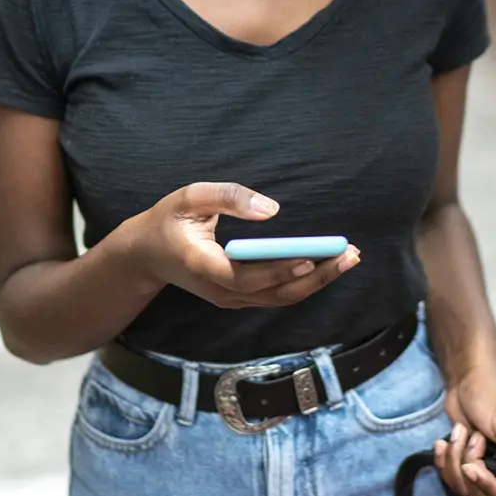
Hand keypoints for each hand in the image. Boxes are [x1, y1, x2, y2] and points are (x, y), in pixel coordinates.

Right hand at [125, 182, 360, 308]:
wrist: (146, 255)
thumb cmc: (168, 220)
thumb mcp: (189, 197)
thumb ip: (228, 197)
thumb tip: (272, 209)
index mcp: (202, 265)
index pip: (244, 277)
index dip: (277, 272)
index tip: (309, 259)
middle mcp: (220, 290)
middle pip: (273, 293)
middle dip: (315, 276)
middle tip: (349, 255)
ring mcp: (231, 298)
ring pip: (280, 298)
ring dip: (317, 280)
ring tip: (349, 258)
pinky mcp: (240, 296)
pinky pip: (278, 294)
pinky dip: (305, 281)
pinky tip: (328, 264)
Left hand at [434, 362, 495, 495]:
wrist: (466, 382)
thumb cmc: (492, 395)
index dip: (494, 489)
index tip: (476, 468)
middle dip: (469, 470)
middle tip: (472, 439)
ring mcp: (490, 471)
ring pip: (466, 490)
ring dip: (455, 459)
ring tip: (462, 432)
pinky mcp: (469, 467)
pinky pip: (452, 481)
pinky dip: (444, 461)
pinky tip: (445, 441)